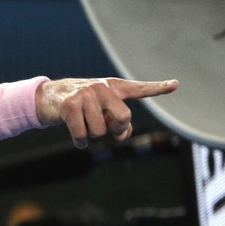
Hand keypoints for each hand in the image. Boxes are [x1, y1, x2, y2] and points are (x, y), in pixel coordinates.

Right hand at [36, 77, 178, 148]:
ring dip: (92, 135)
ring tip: (83, 125)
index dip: (158, 88)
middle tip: (104, 127)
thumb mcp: (101, 110)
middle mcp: (102, 87)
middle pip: (123, 118)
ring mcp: (85, 95)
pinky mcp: (69, 106)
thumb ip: (118, 122)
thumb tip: (122, 135)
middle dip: (114, 129)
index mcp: (114, 87)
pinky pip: (82, 134)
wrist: (49, 97)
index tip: (175, 84)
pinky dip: (80, 141)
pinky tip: (77, 138)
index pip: (139, 89)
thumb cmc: (80, 105)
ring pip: (99, 131)